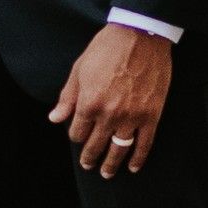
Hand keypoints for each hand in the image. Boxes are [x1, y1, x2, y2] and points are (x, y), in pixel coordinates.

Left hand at [52, 23, 172, 176]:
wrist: (140, 35)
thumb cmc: (107, 49)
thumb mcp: (79, 70)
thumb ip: (67, 98)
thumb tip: (55, 119)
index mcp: (89, 103)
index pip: (78, 132)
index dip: (75, 136)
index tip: (78, 135)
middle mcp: (109, 114)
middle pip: (96, 145)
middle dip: (90, 157)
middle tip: (88, 165)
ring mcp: (132, 117)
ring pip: (119, 149)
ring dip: (111, 164)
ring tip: (107, 172)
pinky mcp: (151, 115)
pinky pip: (144, 144)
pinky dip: (138, 158)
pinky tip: (133, 167)